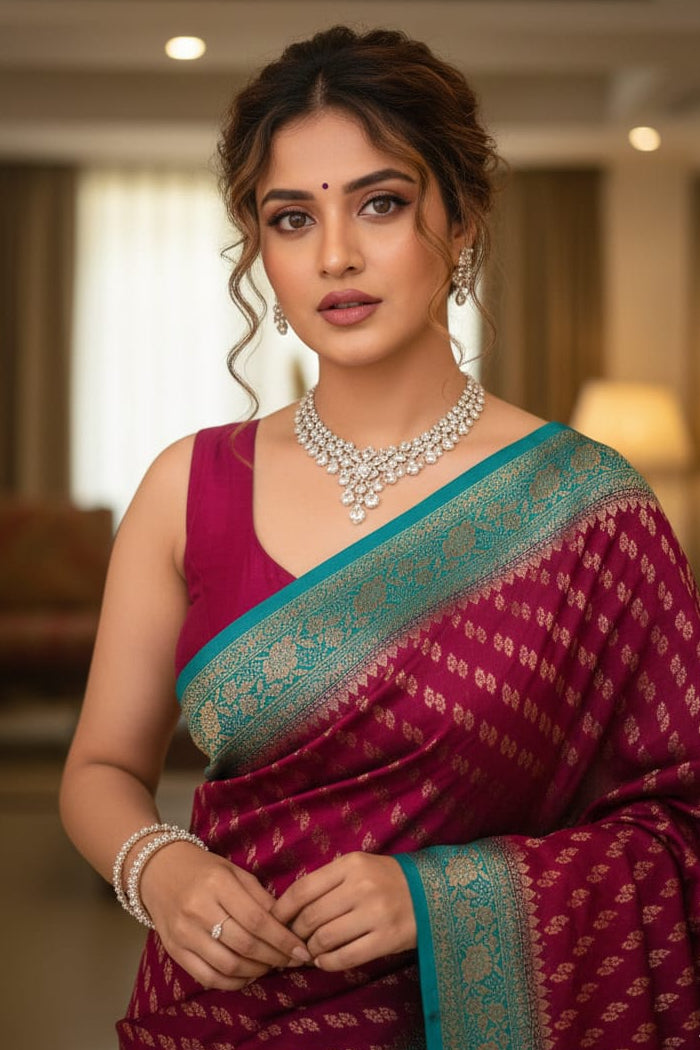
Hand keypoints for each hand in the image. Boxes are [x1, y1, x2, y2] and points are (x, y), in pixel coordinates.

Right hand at [138, 841, 311, 990]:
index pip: (257, 919)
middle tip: (292, 960)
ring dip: (257, 971)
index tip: (301, 950)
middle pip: (245, 944)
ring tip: (271, 966)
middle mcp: (198, 910)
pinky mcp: (174, 951)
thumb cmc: (203, 869)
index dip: (282, 939)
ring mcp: (184, 933)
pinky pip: (208, 977)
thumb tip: (287, 923)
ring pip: (228, 964)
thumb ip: (259, 896)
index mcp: (217, 884)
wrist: (158, 871)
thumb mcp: (234, 871)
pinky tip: (248, 975)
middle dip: (275, 957)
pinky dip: (233, 982)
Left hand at [272, 853, 416, 970]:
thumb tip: (288, 909)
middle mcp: (361, 887)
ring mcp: (375, 913)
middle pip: (311, 917)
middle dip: (296, 933)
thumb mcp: (358, 868)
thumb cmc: (385, 880)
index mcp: (351, 864)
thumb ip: (327, 882)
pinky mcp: (386, 939)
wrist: (431, 894)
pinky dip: (328, 963)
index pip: (303, 889)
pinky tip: (324, 961)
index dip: (282, 909)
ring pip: (325, 939)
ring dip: (311, 950)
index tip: (274, 920)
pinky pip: (345, 957)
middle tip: (292, 941)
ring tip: (309, 951)